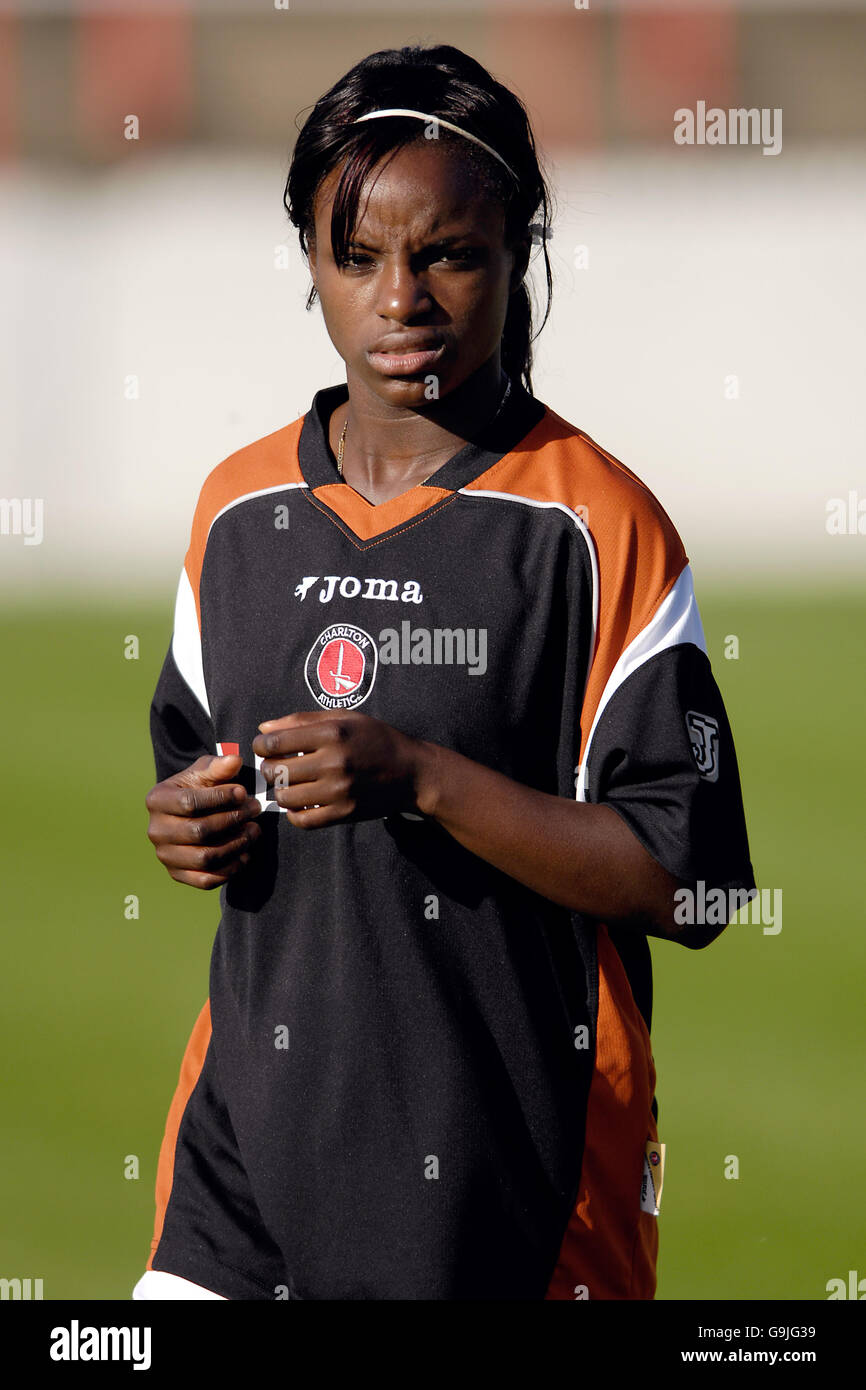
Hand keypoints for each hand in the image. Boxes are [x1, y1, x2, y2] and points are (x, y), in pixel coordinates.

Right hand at [145, 754, 261, 889]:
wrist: (189, 812)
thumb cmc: (199, 787)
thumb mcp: (205, 772)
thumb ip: (219, 766)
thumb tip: (234, 761)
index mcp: (157, 800)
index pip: (190, 803)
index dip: (221, 798)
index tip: (244, 793)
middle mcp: (155, 830)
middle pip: (199, 831)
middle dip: (233, 820)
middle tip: (256, 810)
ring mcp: (165, 855)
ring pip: (205, 857)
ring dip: (236, 845)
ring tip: (254, 830)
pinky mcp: (177, 874)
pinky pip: (205, 880)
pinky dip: (230, 869)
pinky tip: (246, 853)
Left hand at [252, 711, 426, 828]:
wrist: (411, 772)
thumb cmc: (375, 738)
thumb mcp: (343, 718)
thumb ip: (302, 720)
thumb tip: (263, 729)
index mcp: (332, 733)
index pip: (275, 742)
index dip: (261, 745)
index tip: (265, 746)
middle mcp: (334, 762)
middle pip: (276, 771)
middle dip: (270, 768)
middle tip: (278, 765)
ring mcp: (339, 791)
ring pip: (285, 797)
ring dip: (281, 791)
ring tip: (290, 784)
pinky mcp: (344, 813)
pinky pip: (303, 820)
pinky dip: (294, 813)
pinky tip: (300, 802)